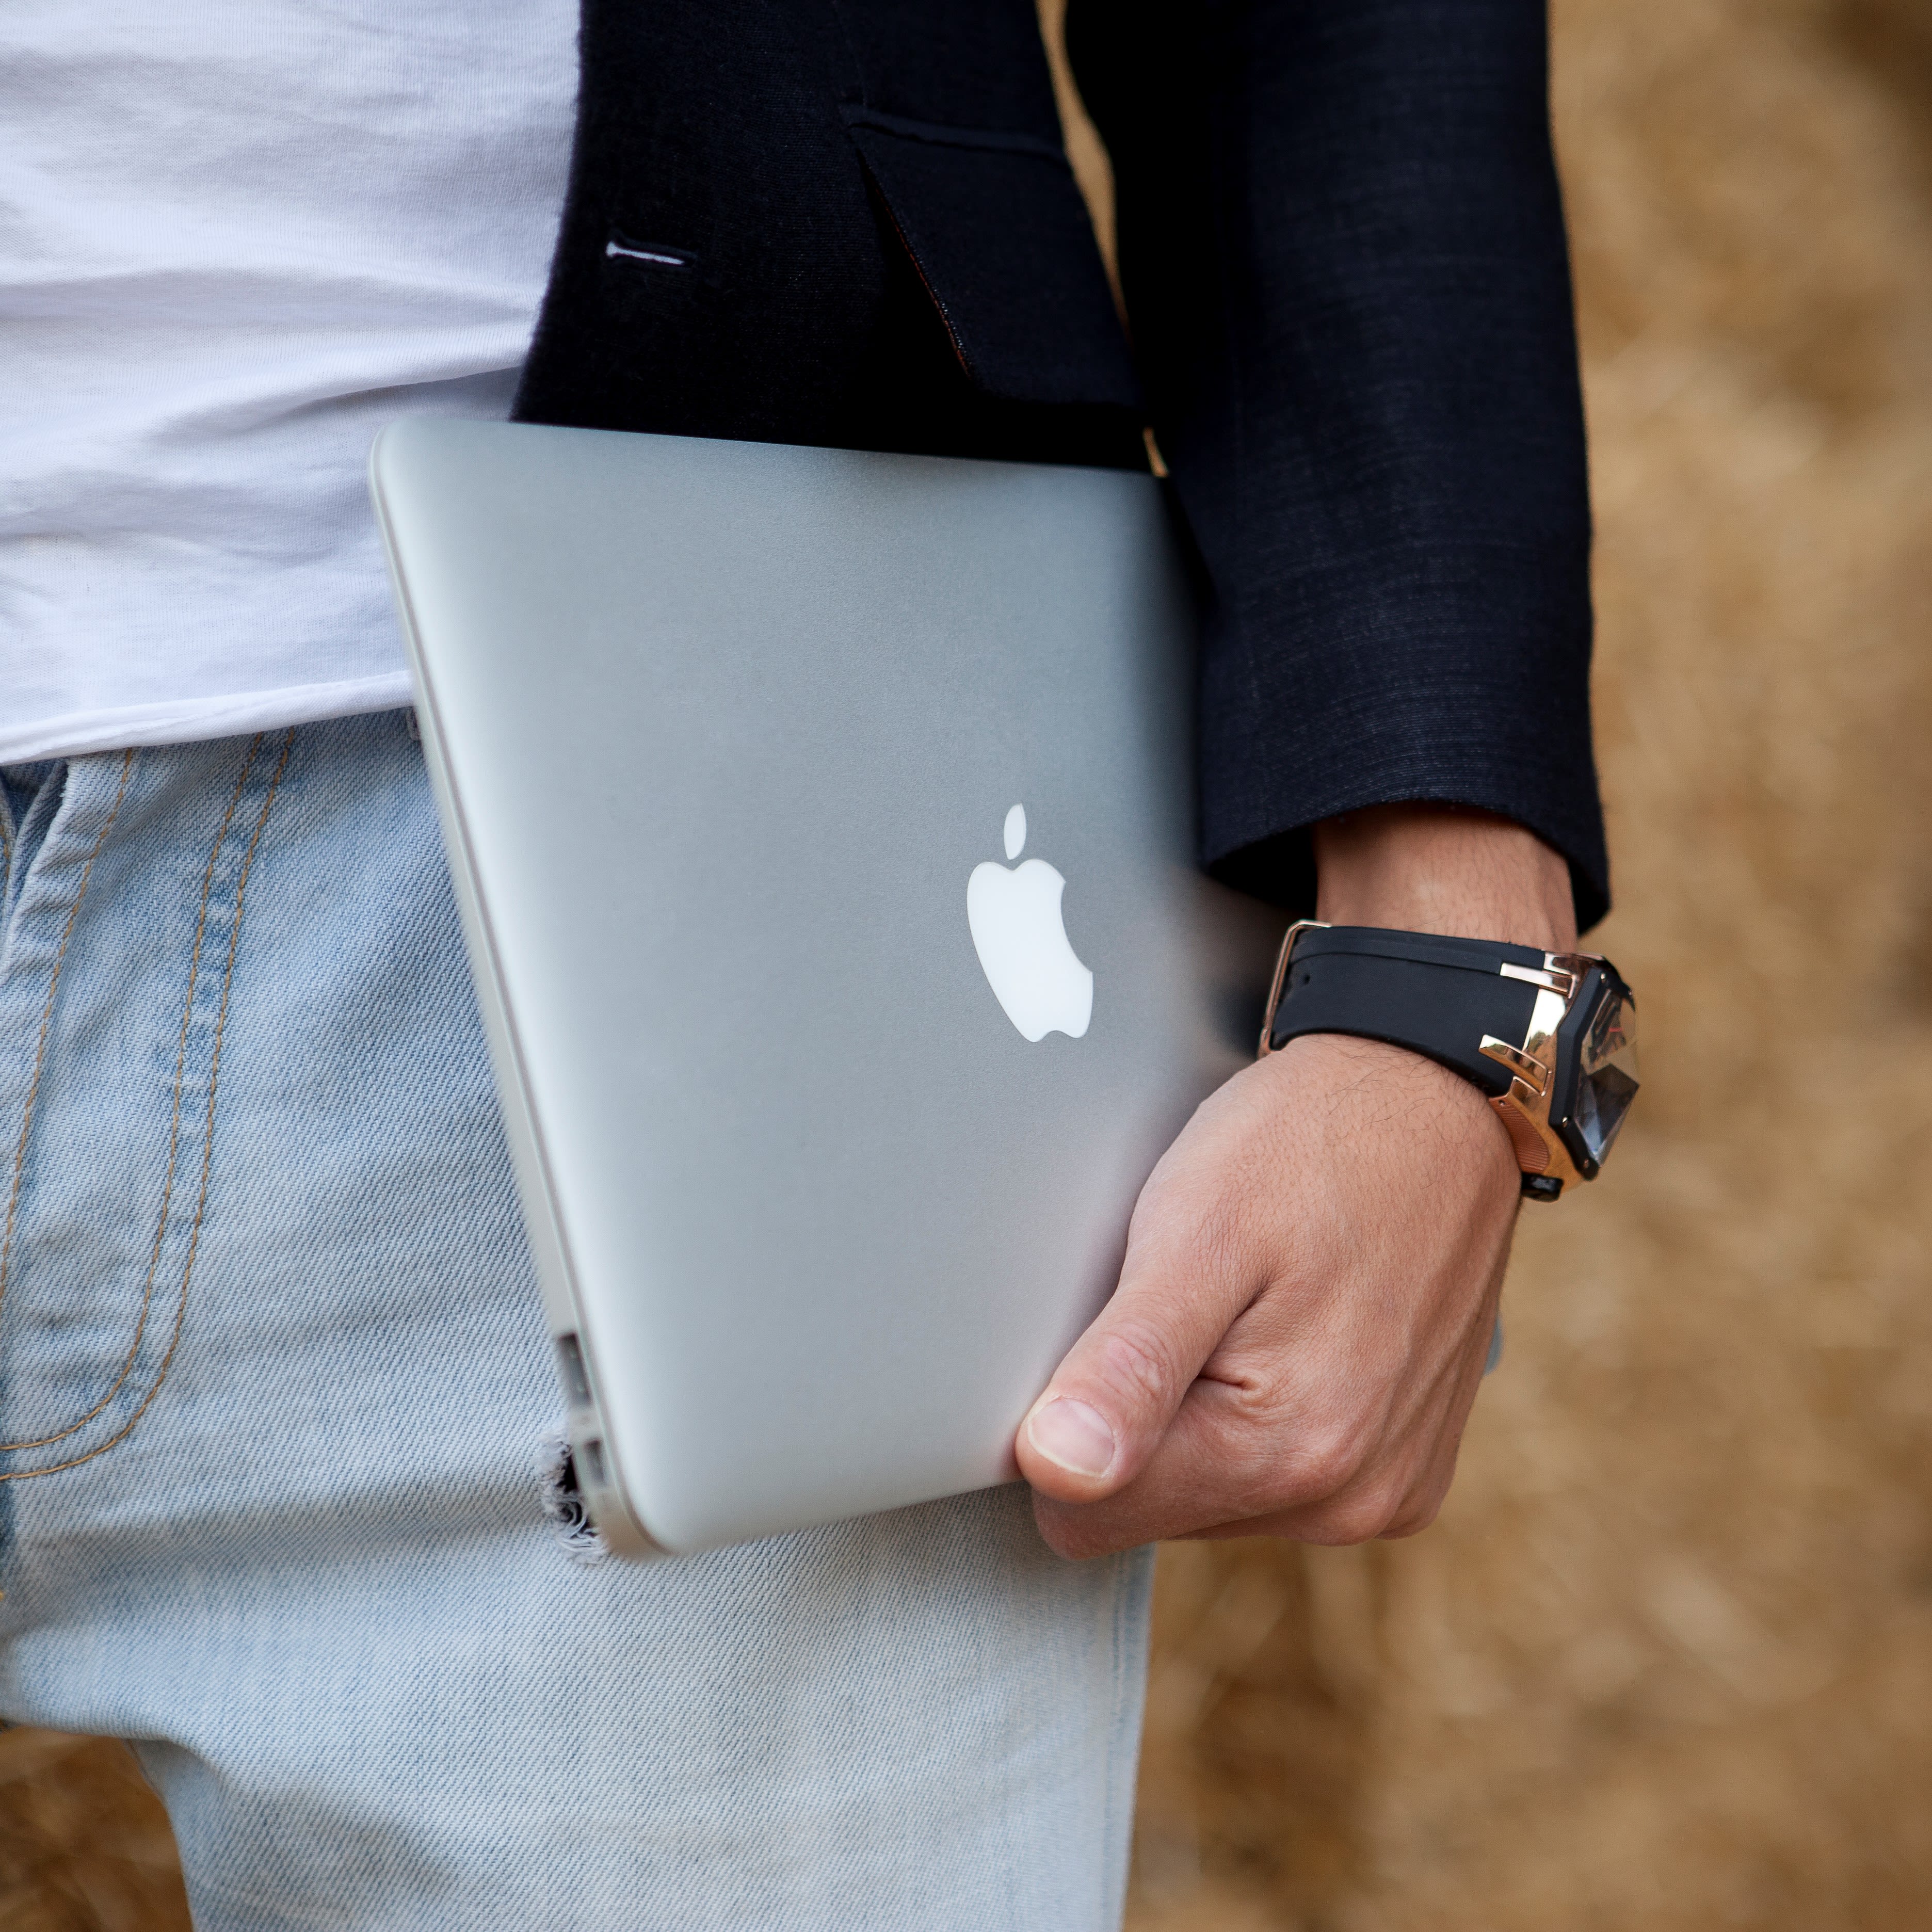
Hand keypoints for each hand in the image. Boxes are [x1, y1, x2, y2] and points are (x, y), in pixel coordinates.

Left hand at [1014, 804, 1576, 1557]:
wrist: (1435, 1096)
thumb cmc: (1308, 1145)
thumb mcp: (1196, 1232)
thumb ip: (1127, 1366)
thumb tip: (1056, 1474)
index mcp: (1281, 1451)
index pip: (1083, 1513)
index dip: (1067, 1422)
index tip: (1109, 1331)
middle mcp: (1343, 1499)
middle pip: (1150, 1508)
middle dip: (1142, 1415)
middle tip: (1183, 1299)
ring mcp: (1384, 1491)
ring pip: (1212, 1497)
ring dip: (1202, 1410)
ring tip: (1240, 1301)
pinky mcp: (1407, 1471)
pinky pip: (1282, 1479)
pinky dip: (1264, 1409)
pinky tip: (1288, 1323)